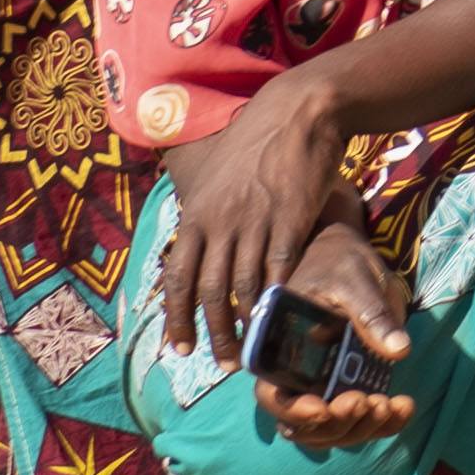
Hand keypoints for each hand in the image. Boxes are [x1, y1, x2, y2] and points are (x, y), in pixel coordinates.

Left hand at [151, 67, 359, 353]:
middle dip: (212, 333)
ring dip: (244, 327)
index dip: (176, 316)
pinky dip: (276, 302)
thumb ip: (205, 211)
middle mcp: (220, 223)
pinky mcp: (290, 223)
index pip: (178, 276)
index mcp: (197, 213)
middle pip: (209, 292)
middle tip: (220, 363)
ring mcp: (255, 224)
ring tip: (250, 351)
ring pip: (242, 289)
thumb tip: (196, 240)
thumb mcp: (216, 175)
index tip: (179, 347)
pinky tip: (278, 320)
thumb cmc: (257, 139)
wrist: (298, 111)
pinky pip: (278, 273)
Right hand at [249, 219, 417, 456]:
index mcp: (279, 347)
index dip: (294, 411)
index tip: (325, 408)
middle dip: (339, 423)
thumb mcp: (356, 280)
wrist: (349, 259)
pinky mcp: (345, 390)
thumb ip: (372, 313)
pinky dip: (382, 424)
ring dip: (361, 428)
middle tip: (373, 402)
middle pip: (303, 425)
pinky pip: (357, 421)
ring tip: (392, 404)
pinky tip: (405, 406)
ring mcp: (319, 387)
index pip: (273, 393)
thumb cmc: (341, 263)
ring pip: (331, 432)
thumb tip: (399, 351)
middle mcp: (293, 375)